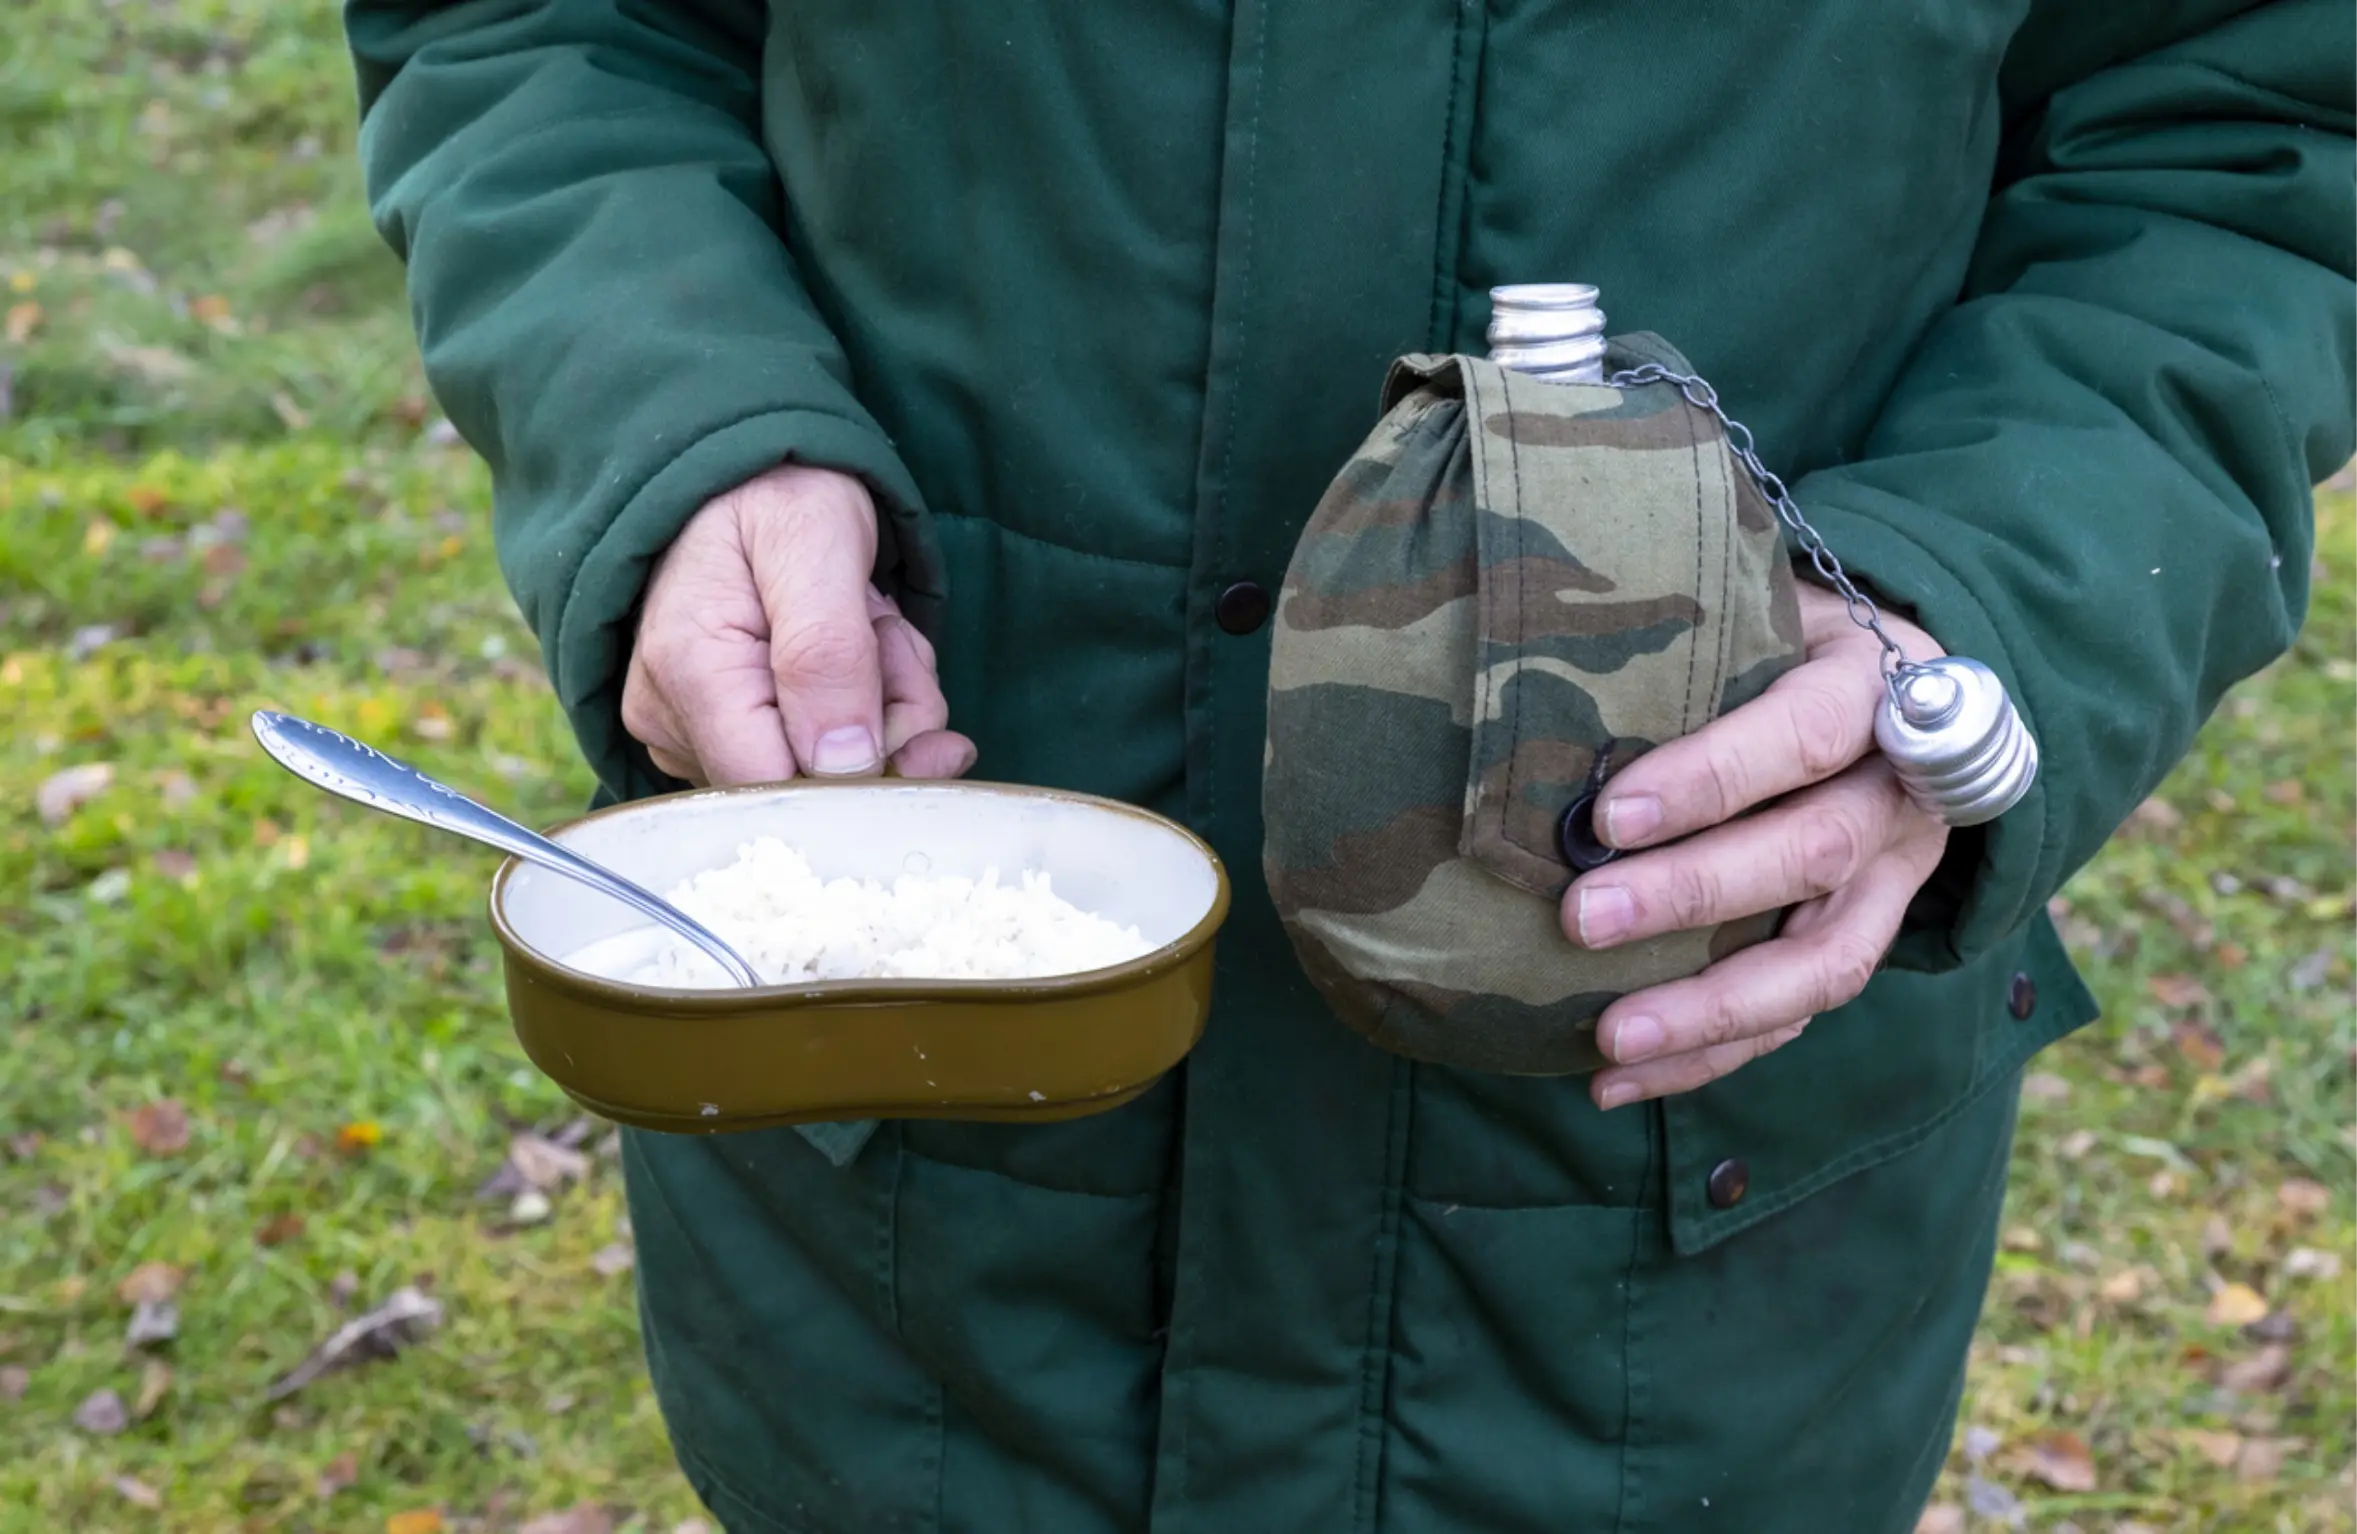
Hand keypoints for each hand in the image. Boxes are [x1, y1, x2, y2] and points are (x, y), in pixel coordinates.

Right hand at [621, 464, 974, 785]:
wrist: (744, 470)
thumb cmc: (775, 490)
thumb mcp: (815, 544)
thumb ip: (828, 655)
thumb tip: (841, 767)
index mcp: (690, 672)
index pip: (781, 788)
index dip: (868, 771)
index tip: (924, 714)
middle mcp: (673, 718)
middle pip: (812, 785)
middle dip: (886, 720)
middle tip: (890, 633)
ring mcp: (689, 730)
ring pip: (824, 769)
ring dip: (881, 702)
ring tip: (868, 623)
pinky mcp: (716, 733)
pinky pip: (813, 752)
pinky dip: (859, 703)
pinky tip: (854, 646)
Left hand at [1561, 582, 1950, 1108]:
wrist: (1898, 691)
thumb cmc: (1787, 638)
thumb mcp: (1761, 603)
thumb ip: (1691, 633)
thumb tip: (1545, 649)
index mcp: (1879, 690)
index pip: (1807, 732)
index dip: (1714, 776)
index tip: (1610, 815)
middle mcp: (1901, 793)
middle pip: (1814, 851)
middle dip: (1694, 895)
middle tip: (1580, 918)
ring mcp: (1894, 881)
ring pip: (1822, 964)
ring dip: (1710, 1010)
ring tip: (1606, 1037)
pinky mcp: (1865, 942)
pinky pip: (1795, 1016)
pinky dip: (1707, 1054)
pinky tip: (1613, 1078)